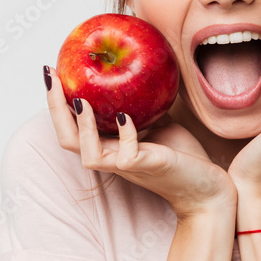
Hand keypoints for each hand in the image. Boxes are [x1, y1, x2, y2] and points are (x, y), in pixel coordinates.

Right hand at [46, 67, 235, 219]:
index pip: (72, 128)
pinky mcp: (149, 167)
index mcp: (111, 147)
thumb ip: (141, 108)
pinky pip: (127, 155)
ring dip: (82, 126)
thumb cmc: (184, 157)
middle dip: (54, 108)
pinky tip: (125, 116)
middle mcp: (113, 159)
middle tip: (51, 76)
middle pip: (68, 140)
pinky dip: (125, 134)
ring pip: (88, 154)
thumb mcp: (159, 123)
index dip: (57, 103)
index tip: (52, 72)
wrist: (209, 188)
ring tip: (81, 100)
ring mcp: (129, 166)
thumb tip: (134, 74)